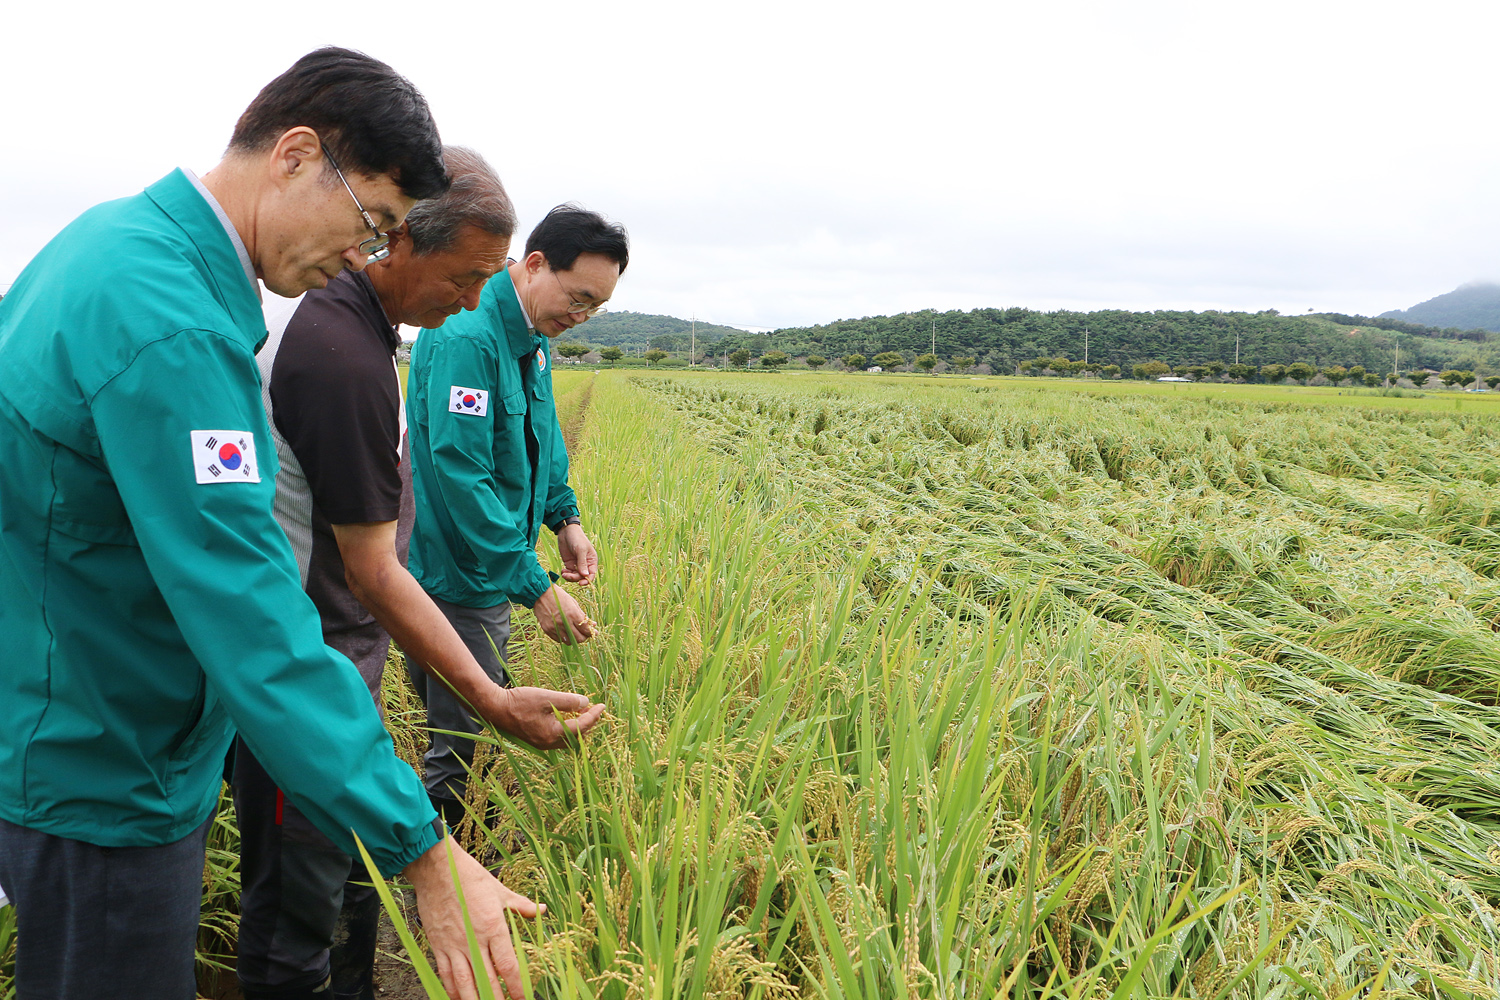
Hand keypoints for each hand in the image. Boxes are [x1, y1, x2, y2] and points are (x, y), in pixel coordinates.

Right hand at [403, 836, 541, 999]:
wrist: (437, 869)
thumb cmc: (469, 877)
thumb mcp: (500, 890)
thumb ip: (521, 905)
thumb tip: (541, 910)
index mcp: (493, 926)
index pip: (507, 965)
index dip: (517, 986)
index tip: (524, 998)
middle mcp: (473, 940)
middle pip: (487, 980)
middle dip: (498, 998)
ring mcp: (454, 945)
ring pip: (464, 983)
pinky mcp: (438, 945)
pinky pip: (445, 974)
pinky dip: (452, 990)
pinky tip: (458, 998)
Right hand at [491, 685, 605, 748]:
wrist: (495, 708)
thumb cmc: (519, 701)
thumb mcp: (546, 697)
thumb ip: (568, 701)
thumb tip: (585, 703)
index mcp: (553, 734)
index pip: (581, 727)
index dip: (594, 716)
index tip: (602, 705)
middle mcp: (549, 743)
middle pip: (577, 737)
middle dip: (589, 724)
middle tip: (595, 710)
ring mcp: (542, 743)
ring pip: (568, 740)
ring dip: (579, 728)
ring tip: (584, 713)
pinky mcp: (536, 739)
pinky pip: (558, 738)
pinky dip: (567, 729)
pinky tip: (567, 717)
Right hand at [530, 585, 594, 644]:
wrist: (540, 594)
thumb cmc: (559, 596)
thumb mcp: (573, 603)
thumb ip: (583, 616)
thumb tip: (593, 625)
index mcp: (572, 614)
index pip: (586, 629)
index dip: (592, 632)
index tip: (595, 632)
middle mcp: (564, 622)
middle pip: (579, 639)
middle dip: (584, 637)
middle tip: (585, 633)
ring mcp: (555, 627)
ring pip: (569, 642)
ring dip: (574, 638)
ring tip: (575, 632)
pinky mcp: (547, 630)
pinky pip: (559, 640)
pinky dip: (564, 638)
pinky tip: (566, 631)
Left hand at [555, 524, 597, 584]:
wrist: (566, 531)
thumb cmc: (577, 538)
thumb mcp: (580, 550)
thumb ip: (582, 563)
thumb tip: (585, 575)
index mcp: (592, 560)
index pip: (591, 574)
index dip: (587, 580)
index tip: (581, 583)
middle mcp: (585, 564)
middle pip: (582, 577)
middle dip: (575, 578)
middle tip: (567, 575)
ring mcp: (577, 564)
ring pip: (575, 576)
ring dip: (569, 577)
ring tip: (564, 573)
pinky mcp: (569, 563)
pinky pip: (569, 573)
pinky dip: (566, 574)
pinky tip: (562, 571)